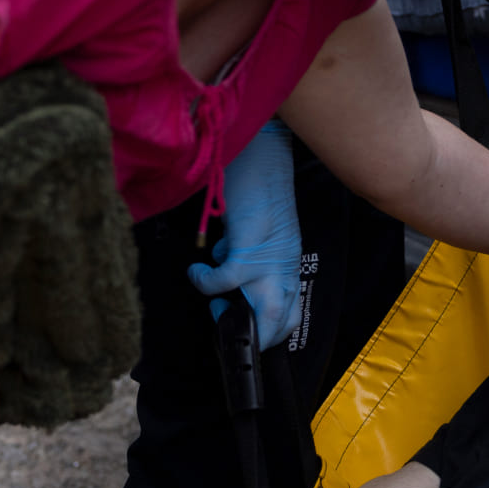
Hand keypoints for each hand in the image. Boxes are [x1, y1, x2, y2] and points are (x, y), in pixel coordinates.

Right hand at [187, 119, 301, 349]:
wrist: (261, 150)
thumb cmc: (255, 183)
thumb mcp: (256, 225)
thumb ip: (248, 249)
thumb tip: (224, 265)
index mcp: (287, 258)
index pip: (291, 309)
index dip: (270, 329)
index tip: (242, 327)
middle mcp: (284, 262)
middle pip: (282, 320)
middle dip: (256, 337)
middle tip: (225, 324)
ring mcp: (271, 256)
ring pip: (265, 312)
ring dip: (233, 316)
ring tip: (212, 301)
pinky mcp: (251, 244)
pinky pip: (229, 280)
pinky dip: (208, 282)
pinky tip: (197, 270)